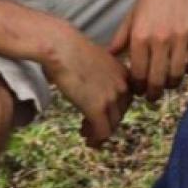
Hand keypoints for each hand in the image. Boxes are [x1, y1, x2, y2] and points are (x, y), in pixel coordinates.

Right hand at [42, 21, 131, 146]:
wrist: (62, 47)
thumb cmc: (72, 50)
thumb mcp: (96, 62)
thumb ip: (102, 76)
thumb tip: (95, 89)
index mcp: (123, 73)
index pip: (125, 99)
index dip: (113, 109)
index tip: (101, 113)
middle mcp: (122, 85)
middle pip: (120, 113)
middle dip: (106, 122)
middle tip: (90, 126)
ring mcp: (112, 97)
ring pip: (112, 125)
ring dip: (99, 132)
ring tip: (86, 133)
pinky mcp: (98, 108)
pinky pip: (103, 132)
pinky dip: (96, 139)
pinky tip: (88, 139)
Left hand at [108, 0, 187, 101]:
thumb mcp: (132, 15)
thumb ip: (121, 38)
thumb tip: (109, 57)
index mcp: (139, 36)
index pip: (138, 75)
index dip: (138, 87)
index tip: (140, 89)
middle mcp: (159, 39)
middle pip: (157, 81)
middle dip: (154, 93)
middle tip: (153, 95)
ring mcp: (181, 37)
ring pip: (177, 75)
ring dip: (172, 83)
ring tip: (169, 80)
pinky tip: (186, 66)